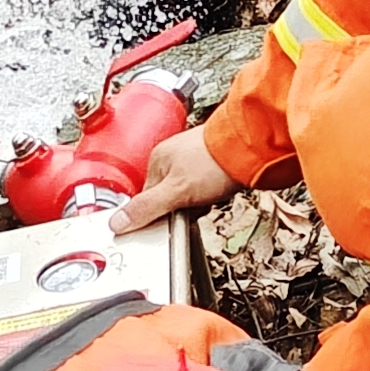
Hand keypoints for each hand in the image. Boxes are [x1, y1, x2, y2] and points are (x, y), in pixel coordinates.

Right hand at [113, 123, 236, 231]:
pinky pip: (206, 187)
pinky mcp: (213, 162)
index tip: (167, 223)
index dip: (156, 214)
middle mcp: (173, 156)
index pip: (146, 197)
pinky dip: (211, 195)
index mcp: (158, 160)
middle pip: (166, 196)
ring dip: (198, 203)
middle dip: (180, 209)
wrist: (253, 147)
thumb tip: (116, 223)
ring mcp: (194, 157)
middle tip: (193, 210)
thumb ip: (146, 208)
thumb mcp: (175, 192)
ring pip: (187, 193)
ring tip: (209, 200)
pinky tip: (219, 195)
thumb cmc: (214, 163)